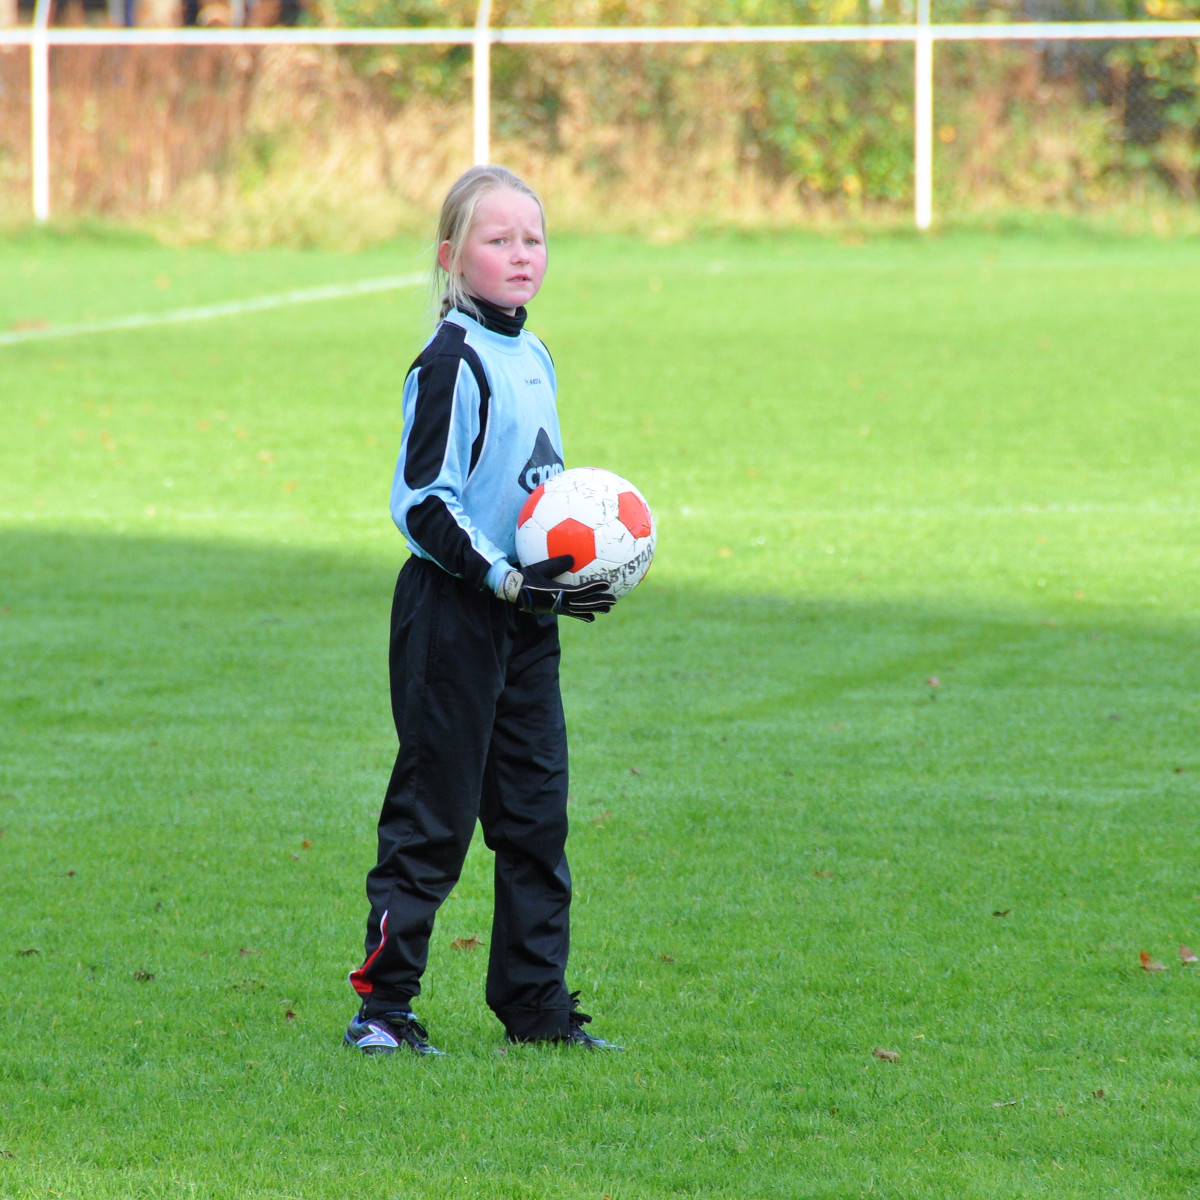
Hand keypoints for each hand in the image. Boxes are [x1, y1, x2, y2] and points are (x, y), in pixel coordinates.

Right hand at [497, 555, 615, 622]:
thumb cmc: (526, 577)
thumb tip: (572, 557)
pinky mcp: (555, 611)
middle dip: (599, 602)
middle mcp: (560, 603)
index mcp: (557, 592)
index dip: (594, 587)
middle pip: (584, 604)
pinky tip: (591, 617)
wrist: (514, 591)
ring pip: (581, 610)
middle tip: (614, 601)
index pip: (580, 591)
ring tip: (608, 609)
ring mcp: (558, 609)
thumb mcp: (540, 568)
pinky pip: (572, 614)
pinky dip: (583, 615)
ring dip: (595, 609)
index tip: (606, 584)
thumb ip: (556, 564)